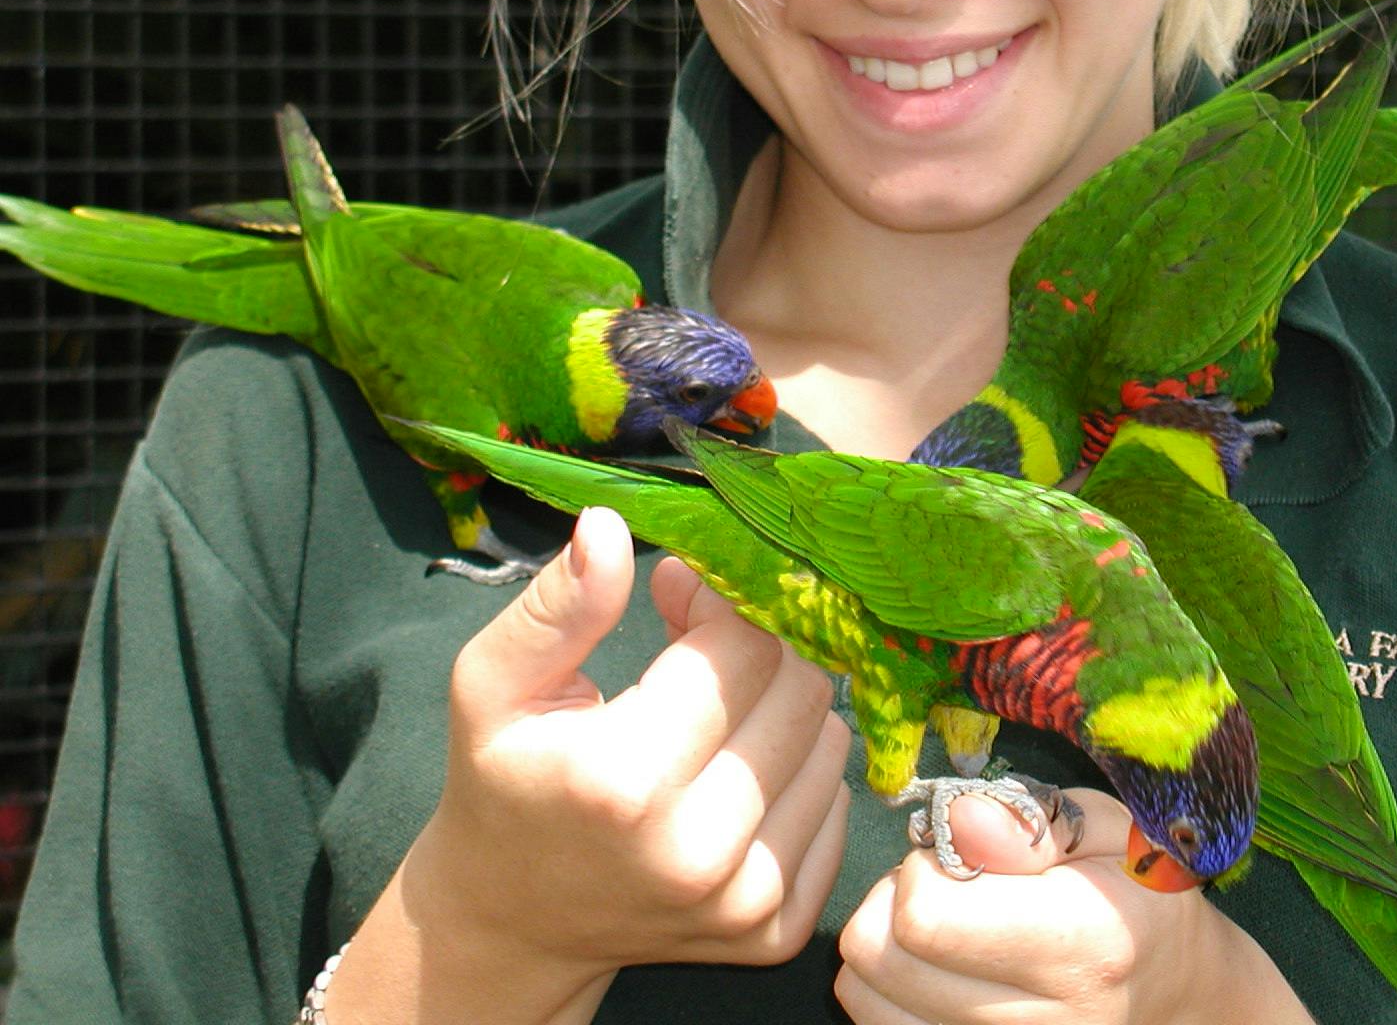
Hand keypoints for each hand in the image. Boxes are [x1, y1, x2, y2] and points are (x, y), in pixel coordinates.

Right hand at [330, 508, 851, 1021]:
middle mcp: (698, 851)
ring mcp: (745, 902)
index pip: (747, 646)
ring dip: (786, 711)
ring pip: (831, 743)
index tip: (689, 597)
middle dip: (761, 650)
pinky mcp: (777, 933)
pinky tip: (739, 776)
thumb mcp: (492, 686)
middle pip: (802, 690)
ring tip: (717, 719)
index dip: (724, 601)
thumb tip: (611, 527)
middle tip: (705, 654)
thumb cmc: (503, 784)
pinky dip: (801, 777)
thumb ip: (557, 607)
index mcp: (624, 781)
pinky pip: (838, 810)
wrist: (510, 923)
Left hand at [835, 788, 1311, 1024]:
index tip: (963, 856)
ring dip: (887, 951)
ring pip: (866, 999)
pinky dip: (893, 994)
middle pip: (878, 959)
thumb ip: (1028, 822)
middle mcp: (1041, 1022)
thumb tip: (956, 822)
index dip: (927, 865)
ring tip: (945, 929)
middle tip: (947, 888)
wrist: (1173, 991)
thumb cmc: (1137, 894)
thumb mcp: (1110, 829)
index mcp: (1082, 944)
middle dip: (894, 902)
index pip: (923, 915)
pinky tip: (941, 969)